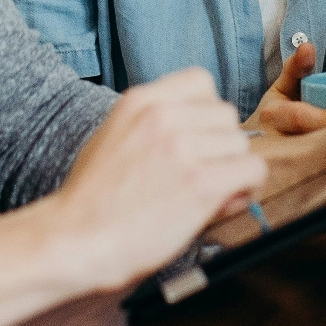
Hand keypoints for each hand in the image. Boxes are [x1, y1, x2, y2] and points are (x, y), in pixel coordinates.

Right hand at [50, 68, 266, 290]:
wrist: (72, 243)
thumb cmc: (92, 199)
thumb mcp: (116, 137)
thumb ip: (160, 126)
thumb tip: (210, 136)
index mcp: (142, 100)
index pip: (202, 82)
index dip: (204, 113)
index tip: (194, 138)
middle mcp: (164, 116)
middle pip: (226, 114)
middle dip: (219, 145)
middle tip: (199, 174)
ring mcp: (183, 147)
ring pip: (240, 144)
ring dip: (231, 169)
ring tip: (204, 193)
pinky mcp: (201, 182)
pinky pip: (253, 171)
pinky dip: (245, 189)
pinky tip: (222, 202)